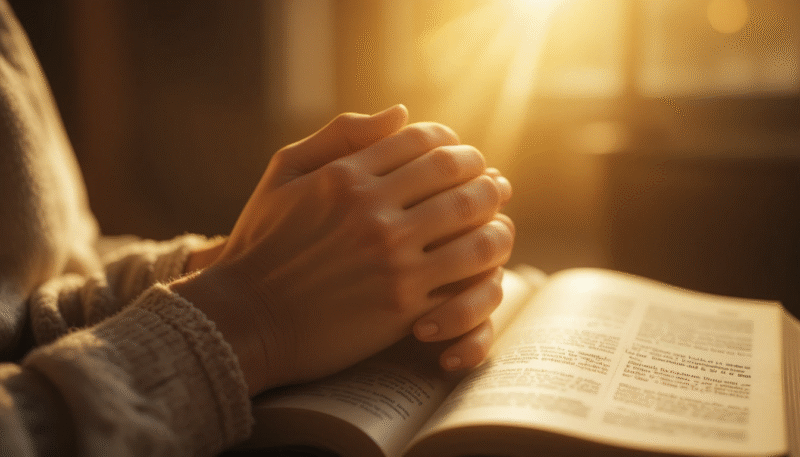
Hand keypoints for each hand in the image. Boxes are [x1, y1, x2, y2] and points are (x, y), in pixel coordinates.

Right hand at [172, 106, 513, 394]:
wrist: (247, 319)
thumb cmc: (262, 243)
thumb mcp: (285, 173)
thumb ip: (340, 134)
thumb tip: (401, 112)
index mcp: (345, 176)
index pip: (424, 141)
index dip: (451, 142)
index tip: (457, 153)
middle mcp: (372, 213)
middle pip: (457, 176)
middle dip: (482, 173)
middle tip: (491, 180)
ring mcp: (391, 261)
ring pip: (473, 225)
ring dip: (495, 215)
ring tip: (497, 215)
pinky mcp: (402, 306)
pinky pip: (464, 276)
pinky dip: (483, 262)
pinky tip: (484, 259)